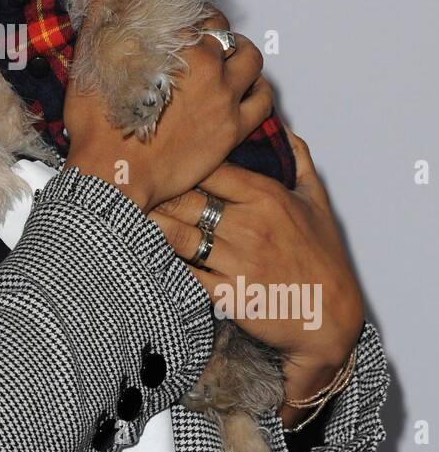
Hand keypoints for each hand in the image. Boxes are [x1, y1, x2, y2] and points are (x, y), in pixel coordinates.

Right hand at [63, 0, 273, 212]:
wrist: (112, 175)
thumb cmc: (98, 121)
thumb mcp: (91, 53)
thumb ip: (108, 3)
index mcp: (177, 42)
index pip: (195, 11)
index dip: (188, 14)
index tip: (180, 25)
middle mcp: (209, 65)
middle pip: (224, 31)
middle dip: (213, 32)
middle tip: (198, 44)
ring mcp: (225, 98)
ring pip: (250, 60)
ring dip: (240, 54)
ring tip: (225, 61)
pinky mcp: (233, 130)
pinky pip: (263, 101)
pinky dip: (257, 90)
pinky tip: (242, 91)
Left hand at [147, 125, 364, 422]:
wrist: (331, 319)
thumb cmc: (325, 261)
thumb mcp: (318, 204)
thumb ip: (300, 163)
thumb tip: (286, 132)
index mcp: (265, 197)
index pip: (209, 167)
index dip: (178, 163)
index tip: (153, 159)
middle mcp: (248, 225)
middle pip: (185, 199)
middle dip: (153, 192)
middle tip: (121, 183)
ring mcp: (237, 260)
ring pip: (177, 235)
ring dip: (148, 224)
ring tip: (119, 214)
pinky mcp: (227, 294)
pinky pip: (184, 272)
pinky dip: (161, 262)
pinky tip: (139, 254)